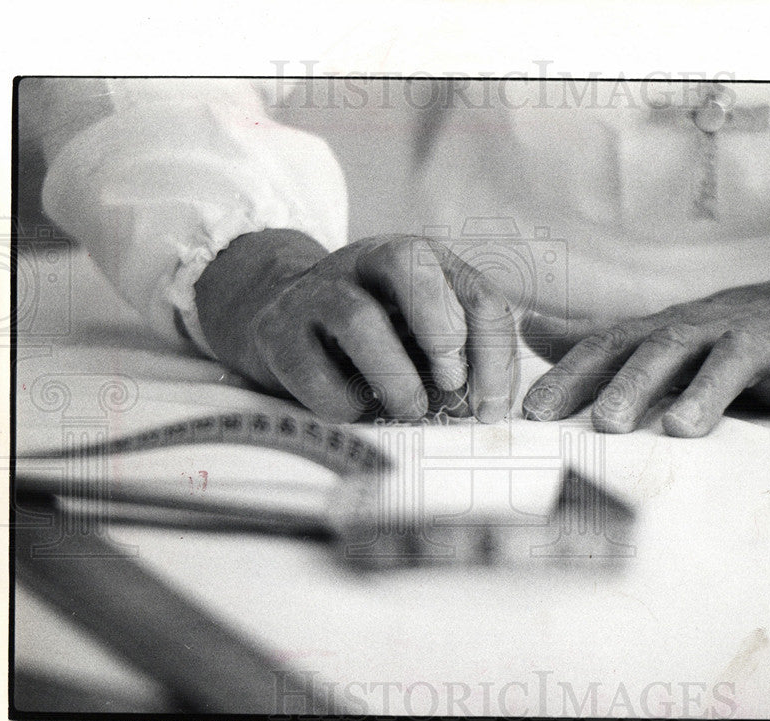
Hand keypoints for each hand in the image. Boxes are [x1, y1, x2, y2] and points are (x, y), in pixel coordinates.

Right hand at [195, 229, 516, 422]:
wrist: (281, 316)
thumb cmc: (375, 337)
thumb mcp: (423, 335)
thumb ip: (460, 361)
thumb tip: (484, 406)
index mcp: (422, 262)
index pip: (476, 294)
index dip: (493, 354)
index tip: (490, 408)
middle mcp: (368, 263)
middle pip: (411, 264)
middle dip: (442, 329)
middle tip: (452, 383)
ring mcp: (317, 292)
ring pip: (358, 318)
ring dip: (394, 375)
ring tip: (409, 409)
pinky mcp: (276, 331)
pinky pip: (311, 368)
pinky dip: (340, 401)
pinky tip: (354, 410)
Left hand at [521, 254, 769, 437]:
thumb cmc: (734, 331)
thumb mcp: (664, 331)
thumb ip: (599, 339)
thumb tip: (528, 330)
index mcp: (671, 330)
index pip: (611, 346)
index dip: (570, 377)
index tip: (532, 415)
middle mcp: (713, 331)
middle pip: (668, 348)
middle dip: (632, 383)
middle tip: (603, 423)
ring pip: (736, 359)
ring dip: (709, 391)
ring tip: (681, 429)